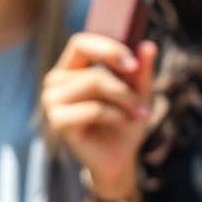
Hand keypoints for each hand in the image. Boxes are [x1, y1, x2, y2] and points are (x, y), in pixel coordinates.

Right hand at [41, 33, 156, 198]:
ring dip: (124, 100)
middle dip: (124, 88)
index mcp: (71, 67)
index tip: (133, 63)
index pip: (80, 43)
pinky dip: (115, 114)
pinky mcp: (57, 121)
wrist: (118, 157)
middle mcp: (56, 80)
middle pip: (93, 70)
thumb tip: (149, 45)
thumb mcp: (137, 93)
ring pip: (92, 84)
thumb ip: (140, 71)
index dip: (106, 49)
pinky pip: (92, 108)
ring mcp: (52, 100)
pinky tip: (123, 121)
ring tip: (138, 114)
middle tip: (144, 104)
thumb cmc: (124, 121)